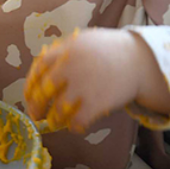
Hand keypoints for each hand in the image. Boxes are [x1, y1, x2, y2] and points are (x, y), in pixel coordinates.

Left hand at [24, 29, 169, 132]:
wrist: (141, 59)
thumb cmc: (109, 51)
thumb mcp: (83, 41)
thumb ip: (61, 53)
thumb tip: (40, 70)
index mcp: (65, 50)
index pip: (38, 68)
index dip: (30, 84)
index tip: (28, 95)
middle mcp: (70, 67)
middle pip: (43, 91)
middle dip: (36, 107)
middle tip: (36, 115)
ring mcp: (83, 85)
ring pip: (57, 110)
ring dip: (53, 120)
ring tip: (55, 122)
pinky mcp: (96, 102)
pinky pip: (77, 121)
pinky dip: (73, 127)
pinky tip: (75, 126)